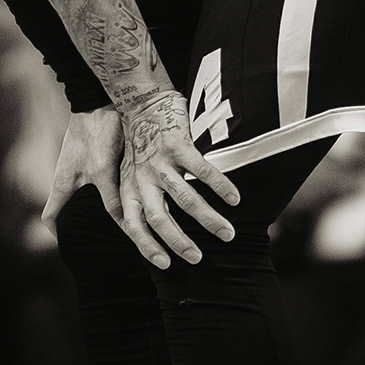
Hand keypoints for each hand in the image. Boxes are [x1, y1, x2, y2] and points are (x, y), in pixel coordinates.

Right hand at [42, 107, 123, 233]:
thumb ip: (112, 200)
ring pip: (84, 195)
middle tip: (102, 237)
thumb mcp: (104, 171)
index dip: (59, 234)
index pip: (50, 217)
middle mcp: (67, 177)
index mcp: (62, 184)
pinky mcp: (92, 156)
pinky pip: (96, 181)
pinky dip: (107, 191)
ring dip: (97, 208)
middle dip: (82, 224)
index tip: (74, 245)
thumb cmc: (97, 133)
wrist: (100, 98)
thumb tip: (125, 227)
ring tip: (119, 219)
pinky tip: (127, 194)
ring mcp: (78, 166)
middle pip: (68, 209)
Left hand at [114, 88, 241, 268]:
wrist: (141, 100)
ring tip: (228, 234)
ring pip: (185, 199)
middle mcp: (143, 178)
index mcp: (129, 188)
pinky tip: (236, 200)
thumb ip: (138, 199)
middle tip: (198, 258)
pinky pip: (203, 171)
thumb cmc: (140, 143)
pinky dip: (221, 187)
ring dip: (208, 220)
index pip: (134, 226)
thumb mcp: (129, 173)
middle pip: (160, 218)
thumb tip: (151, 230)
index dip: (148, 247)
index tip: (165, 264)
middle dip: (180, 241)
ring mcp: (161, 162)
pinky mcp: (179, 145)